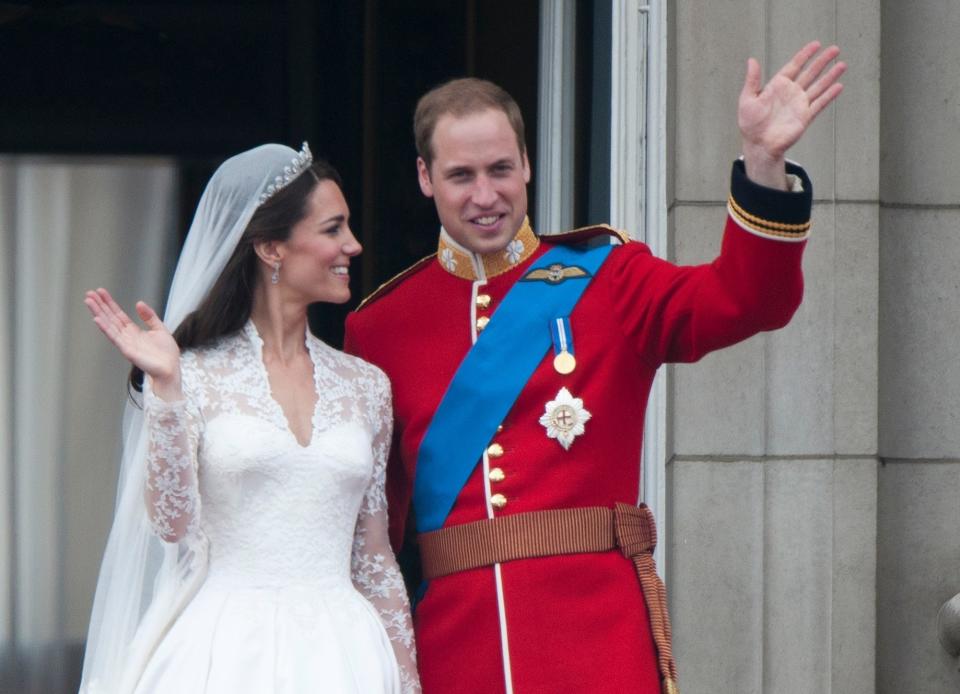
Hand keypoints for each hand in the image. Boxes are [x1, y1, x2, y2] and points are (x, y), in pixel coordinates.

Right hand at [84, 288, 181, 397]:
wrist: (170, 369)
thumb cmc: (166, 354)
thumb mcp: (159, 329)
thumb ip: (149, 316)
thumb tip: (139, 303)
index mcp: (134, 331)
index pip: (118, 314)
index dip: (110, 303)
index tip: (101, 292)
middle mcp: (127, 336)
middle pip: (110, 318)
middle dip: (100, 305)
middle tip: (89, 293)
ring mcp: (125, 343)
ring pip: (109, 325)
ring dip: (98, 313)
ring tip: (89, 301)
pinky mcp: (127, 350)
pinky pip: (114, 337)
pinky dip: (105, 328)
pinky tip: (97, 319)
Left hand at [739, 41, 845, 188]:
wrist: (759, 145)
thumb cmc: (750, 124)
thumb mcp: (747, 99)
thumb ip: (752, 80)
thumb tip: (752, 60)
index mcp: (777, 86)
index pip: (794, 66)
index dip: (805, 55)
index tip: (816, 44)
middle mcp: (791, 93)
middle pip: (810, 73)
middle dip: (822, 61)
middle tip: (835, 49)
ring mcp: (799, 104)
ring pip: (819, 86)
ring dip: (830, 76)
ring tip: (842, 64)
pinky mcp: (805, 117)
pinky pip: (820, 104)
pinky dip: (829, 95)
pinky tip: (839, 86)